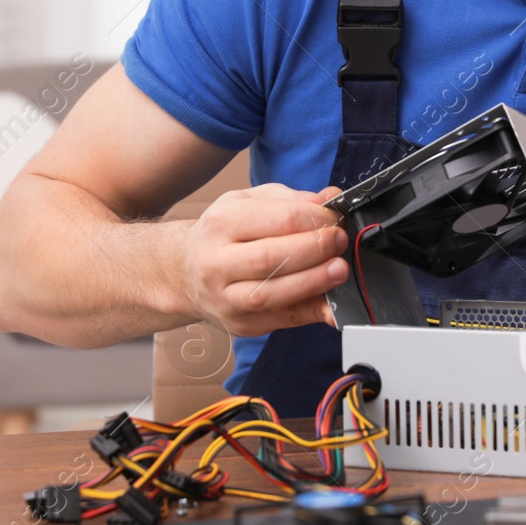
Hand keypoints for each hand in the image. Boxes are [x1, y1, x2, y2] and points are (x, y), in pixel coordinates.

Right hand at [180, 184, 349, 338]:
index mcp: (221, 223)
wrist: (185, 273)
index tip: (336, 218)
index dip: (315, 219)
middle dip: (315, 249)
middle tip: (340, 241)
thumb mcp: (249, 203)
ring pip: (272, 293)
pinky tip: (331, 303)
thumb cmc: (223, 234)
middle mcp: (217, 262)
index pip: (278, 220)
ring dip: (313, 282)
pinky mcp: (240, 324)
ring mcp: (226, 298)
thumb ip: (291, 200)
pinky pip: (282, 320)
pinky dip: (311, 312)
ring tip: (338, 269)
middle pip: (272, 257)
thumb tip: (330, 200)